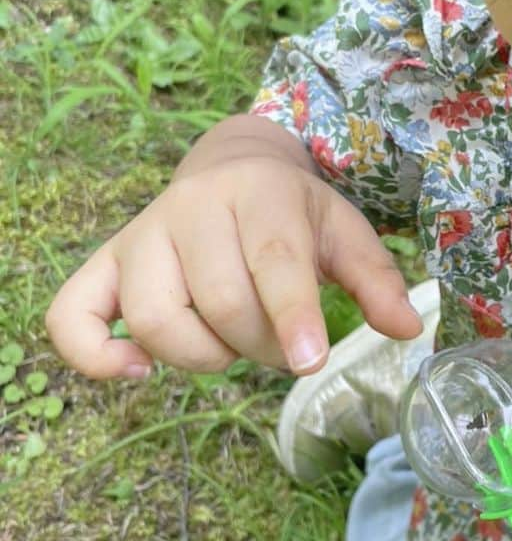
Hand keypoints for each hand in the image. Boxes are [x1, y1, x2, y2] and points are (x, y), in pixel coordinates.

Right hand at [46, 114, 422, 377]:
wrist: (232, 169)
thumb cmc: (293, 212)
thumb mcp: (344, 232)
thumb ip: (375, 279)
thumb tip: (409, 329)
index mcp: (259, 191)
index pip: (272, 259)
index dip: (290, 315)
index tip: (308, 361)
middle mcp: (190, 208)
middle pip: (220, 301)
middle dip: (262, 344)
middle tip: (284, 346)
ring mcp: (140, 236)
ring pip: (156, 318)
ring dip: (204, 355)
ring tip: (232, 343)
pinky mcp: (104, 265)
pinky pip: (73, 317)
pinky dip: (96, 356)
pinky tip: (139, 370)